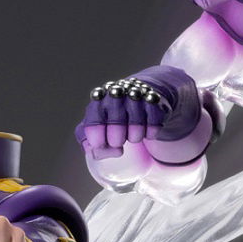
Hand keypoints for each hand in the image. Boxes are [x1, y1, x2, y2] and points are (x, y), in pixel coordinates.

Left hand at [76, 68, 215, 164]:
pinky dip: (150, 133)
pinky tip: (146, 125)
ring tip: (132, 129)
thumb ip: (86, 137)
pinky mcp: (156, 102)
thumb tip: (93, 150)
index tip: (101, 145)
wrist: (143, 91)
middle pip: (116, 134)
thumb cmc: (115, 112)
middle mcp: (117, 95)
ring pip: (135, 134)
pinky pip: (153, 130)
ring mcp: (137, 97)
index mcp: (98, 100)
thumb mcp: (96, 120)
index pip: (94, 126)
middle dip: (116, 142)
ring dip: (134, 137)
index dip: (98, 142)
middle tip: (118, 137)